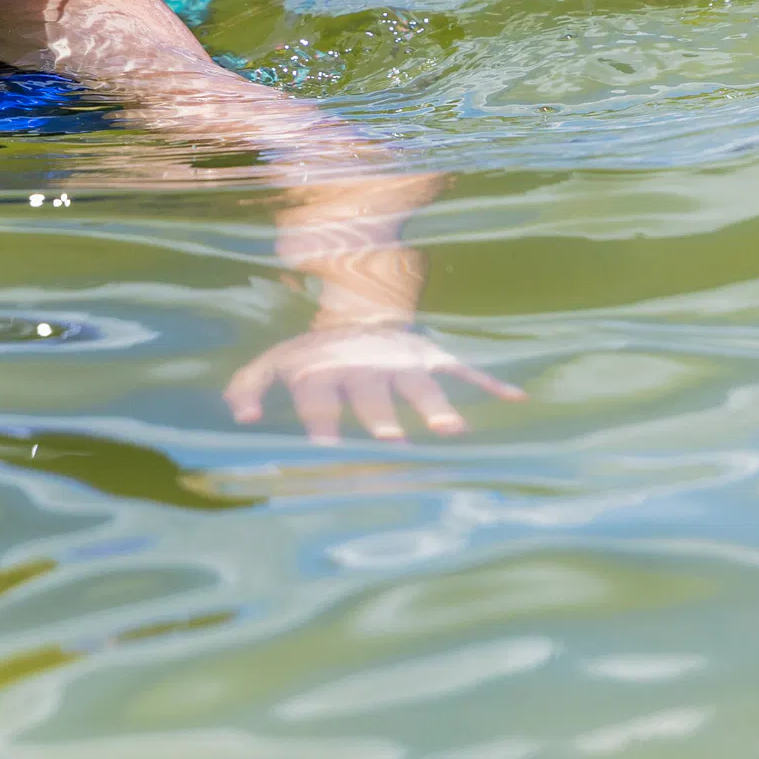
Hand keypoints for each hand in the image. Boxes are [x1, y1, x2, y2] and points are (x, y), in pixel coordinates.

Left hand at [225, 323, 520, 442]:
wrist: (356, 307)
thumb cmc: (312, 354)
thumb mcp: (273, 362)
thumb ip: (247, 387)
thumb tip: (242, 421)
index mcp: (324, 371)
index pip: (320, 400)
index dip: (322, 423)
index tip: (326, 451)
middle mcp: (365, 367)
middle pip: (374, 397)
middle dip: (382, 419)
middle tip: (391, 441)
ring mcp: (401, 360)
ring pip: (420, 385)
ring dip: (435, 407)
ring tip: (452, 431)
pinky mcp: (431, 355)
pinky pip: (463, 368)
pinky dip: (489, 382)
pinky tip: (516, 398)